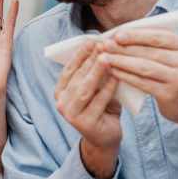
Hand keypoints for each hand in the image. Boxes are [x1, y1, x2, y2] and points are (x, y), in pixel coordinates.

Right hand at [54, 42, 121, 177]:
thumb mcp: (95, 88)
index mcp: (60, 91)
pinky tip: (117, 76)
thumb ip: (95, 73)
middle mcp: (61, 103)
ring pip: (85, 89)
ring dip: (96, 72)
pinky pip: (98, 102)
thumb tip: (103, 47)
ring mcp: (71, 115)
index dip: (79, 54)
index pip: (69, 69)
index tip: (91, 39)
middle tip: (102, 44)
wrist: (106, 138)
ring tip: (107, 57)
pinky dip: (108, 88)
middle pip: (77, 77)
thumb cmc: (102, 108)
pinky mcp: (84, 124)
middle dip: (90, 59)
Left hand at [101, 29, 177, 133]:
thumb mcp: (173, 55)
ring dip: (121, 61)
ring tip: (105, 58)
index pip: (158, 36)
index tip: (116, 34)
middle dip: (124, 47)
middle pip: (149, 51)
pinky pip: (142, 82)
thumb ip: (154, 43)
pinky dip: (126, 76)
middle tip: (105, 45)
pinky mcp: (169, 94)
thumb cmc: (174, 74)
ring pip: (144, 66)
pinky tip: (113, 71)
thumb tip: (121, 33)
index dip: (135, 35)